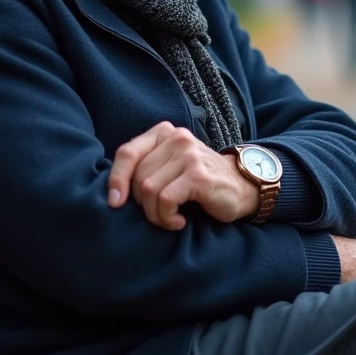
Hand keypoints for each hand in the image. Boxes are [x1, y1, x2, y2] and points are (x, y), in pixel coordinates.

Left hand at [107, 122, 259, 229]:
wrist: (243, 186)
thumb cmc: (199, 181)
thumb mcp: (170, 166)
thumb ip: (146, 167)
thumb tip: (112, 193)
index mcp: (164, 132)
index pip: (127, 153)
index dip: (116, 180)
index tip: (114, 203)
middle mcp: (177, 139)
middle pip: (138, 177)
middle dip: (142, 204)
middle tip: (159, 214)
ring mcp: (189, 156)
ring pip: (149, 190)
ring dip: (155, 214)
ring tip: (169, 219)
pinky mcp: (199, 176)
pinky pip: (166, 199)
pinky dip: (167, 217)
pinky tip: (179, 222)